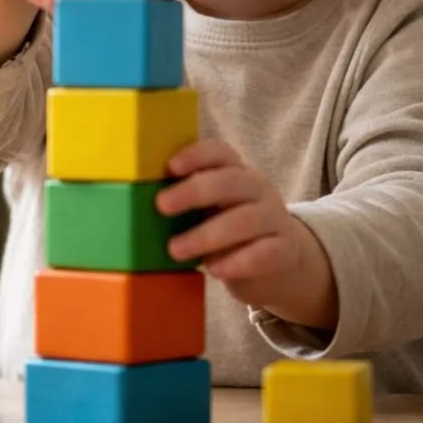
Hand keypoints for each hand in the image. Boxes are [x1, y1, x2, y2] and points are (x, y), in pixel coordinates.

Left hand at [157, 139, 337, 328]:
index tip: (170, 167)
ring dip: (207, 235)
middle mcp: (258, 189)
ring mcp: (275, 218)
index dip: (196, 155)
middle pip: (231, 181)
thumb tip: (137, 202)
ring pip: (246, 219)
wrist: (282, 263)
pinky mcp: (285, 250)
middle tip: (161, 206)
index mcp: (236, 172)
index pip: (220, 153)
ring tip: (176, 250)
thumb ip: (188, 202)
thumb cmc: (230, 231)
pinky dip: (238, 261)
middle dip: (194, 192)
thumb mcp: (212, 209)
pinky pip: (265, 252)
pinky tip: (215, 270)